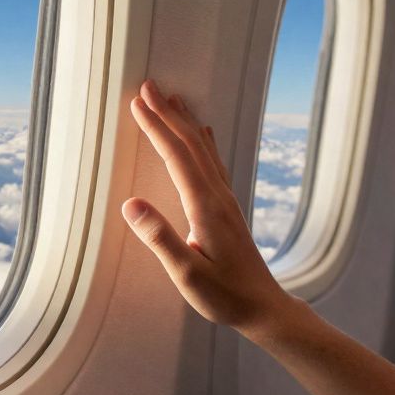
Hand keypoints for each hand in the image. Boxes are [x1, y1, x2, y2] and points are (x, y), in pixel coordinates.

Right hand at [122, 79, 295, 335]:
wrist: (264, 308)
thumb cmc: (224, 296)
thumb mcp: (186, 273)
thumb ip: (159, 238)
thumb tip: (130, 204)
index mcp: (204, 207)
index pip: (176, 157)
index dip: (156, 128)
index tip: (137, 102)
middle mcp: (218, 196)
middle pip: (190, 144)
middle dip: (167, 114)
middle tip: (147, 86)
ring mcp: (225, 200)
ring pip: (203, 149)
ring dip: (185, 122)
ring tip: (172, 98)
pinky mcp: (228, 208)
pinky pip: (213, 162)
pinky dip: (203, 141)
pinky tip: (204, 133)